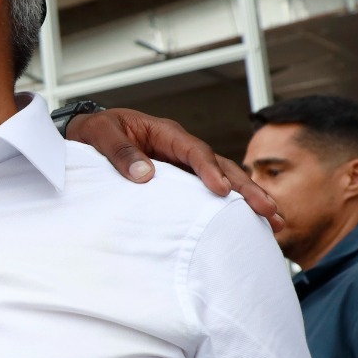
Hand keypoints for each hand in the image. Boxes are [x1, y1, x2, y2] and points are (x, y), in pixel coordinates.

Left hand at [66, 108, 282, 230]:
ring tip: (274, 221)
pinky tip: (249, 224)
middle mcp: (180, 148)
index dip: (209, 171)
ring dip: (248, 199)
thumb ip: (119, 153)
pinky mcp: (181, 181)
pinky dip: (230, 207)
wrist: (84, 135)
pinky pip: (209, 192)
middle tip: (269, 210)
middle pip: (221, 166)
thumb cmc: (93, 133)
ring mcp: (183, 165)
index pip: (194, 151)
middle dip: (246, 189)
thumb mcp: (100, 135)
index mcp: (164, 133)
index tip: (221, 192)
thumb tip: (145, 175)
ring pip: (223, 180)